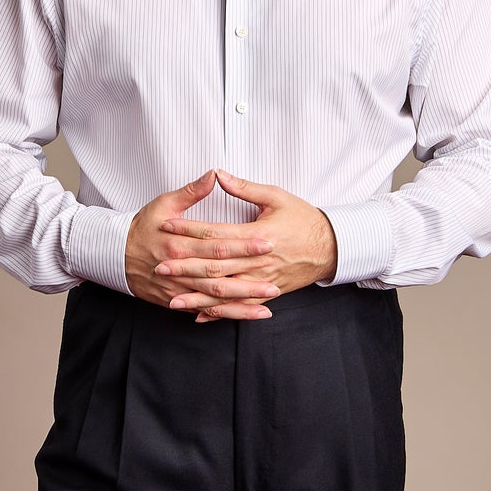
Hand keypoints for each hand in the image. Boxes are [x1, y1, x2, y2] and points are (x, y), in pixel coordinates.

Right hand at [125, 169, 281, 319]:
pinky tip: (246, 315)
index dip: (243, 245)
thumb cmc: (142, 227)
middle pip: (219, 276)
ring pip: (214, 298)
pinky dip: (225, 314)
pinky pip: (204, 309)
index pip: (217, 244)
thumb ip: (191, 192)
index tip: (267, 243)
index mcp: (179, 243)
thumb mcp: (163, 204)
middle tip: (274, 283)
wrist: (114, 255)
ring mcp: (178, 288)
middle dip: (248, 281)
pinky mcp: (176, 300)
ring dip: (241, 304)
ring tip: (267, 305)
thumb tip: (214, 174)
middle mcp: (179, 268)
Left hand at [157, 169, 337, 321]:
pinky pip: (240, 306)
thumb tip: (218, 174)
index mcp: (256, 235)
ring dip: (197, 297)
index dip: (189, 230)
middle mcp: (257, 262)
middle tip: (160, 266)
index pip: (215, 234)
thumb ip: (244, 187)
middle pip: (214, 266)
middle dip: (185, 267)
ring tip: (173, 300)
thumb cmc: (304, 219)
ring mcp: (262, 280)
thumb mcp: (276, 196)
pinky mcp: (268, 292)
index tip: (167, 227)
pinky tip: (200, 316)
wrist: (331, 247)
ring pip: (224, 291)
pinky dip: (220, 313)